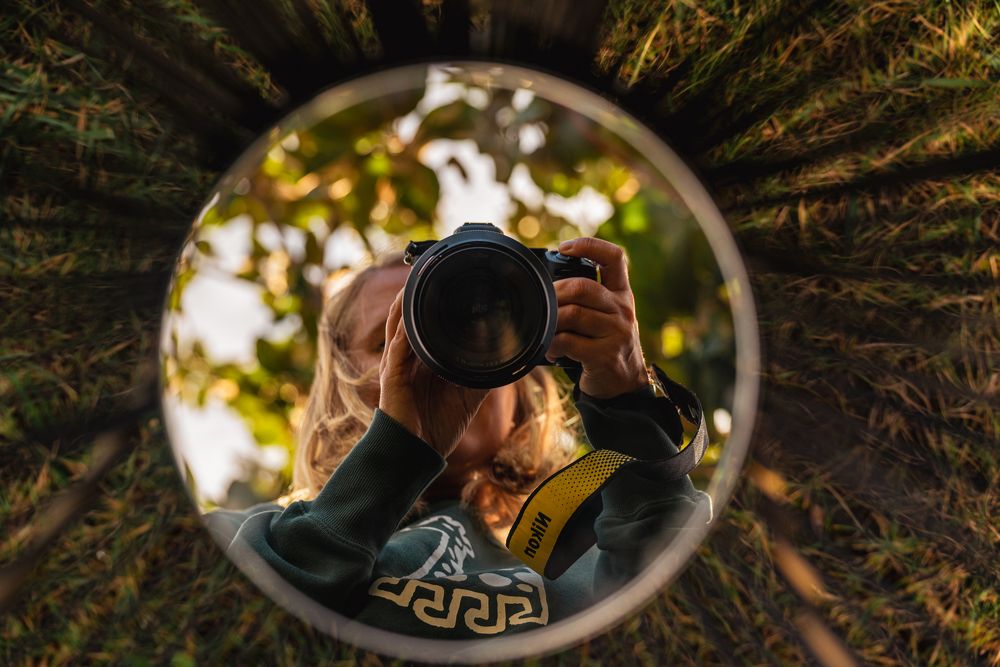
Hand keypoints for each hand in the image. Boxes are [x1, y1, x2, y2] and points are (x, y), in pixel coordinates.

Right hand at [378, 289, 491, 457]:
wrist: (417, 454)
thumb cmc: (437, 426)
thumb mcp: (468, 394)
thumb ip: (483, 374)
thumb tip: (507, 358)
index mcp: (423, 357)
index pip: (425, 319)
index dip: (433, 297)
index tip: (449, 275)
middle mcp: (407, 355)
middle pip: (408, 312)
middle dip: (418, 287)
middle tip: (434, 262)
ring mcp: (397, 362)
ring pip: (398, 320)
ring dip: (407, 297)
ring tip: (419, 273)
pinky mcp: (393, 374)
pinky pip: (397, 343)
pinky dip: (403, 325)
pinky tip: (410, 308)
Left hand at [545, 237, 648, 399]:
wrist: (625, 383)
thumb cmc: (607, 344)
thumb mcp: (607, 315)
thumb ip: (589, 297)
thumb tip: (547, 284)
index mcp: (621, 293)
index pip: (614, 257)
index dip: (589, 246)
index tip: (565, 247)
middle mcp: (622, 309)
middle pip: (582, 287)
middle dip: (555, 293)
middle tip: (543, 304)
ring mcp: (616, 332)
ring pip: (572, 314)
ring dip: (550, 323)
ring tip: (546, 332)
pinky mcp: (605, 355)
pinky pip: (568, 342)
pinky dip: (553, 345)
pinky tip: (551, 351)